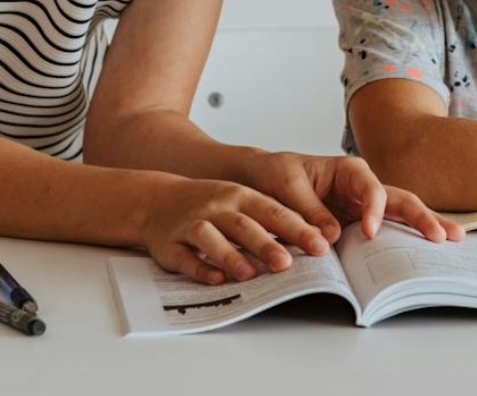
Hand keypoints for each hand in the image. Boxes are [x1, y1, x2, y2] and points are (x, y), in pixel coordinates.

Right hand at [140, 176, 334, 285]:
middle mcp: (217, 208)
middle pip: (243, 225)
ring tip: (250, 274)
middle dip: (266, 244)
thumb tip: (314, 240)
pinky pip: (185, 258)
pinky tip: (216, 279)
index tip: (320, 246)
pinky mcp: (171, 246)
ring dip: (231, 256)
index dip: (297, 228)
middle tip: (287, 263)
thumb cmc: (209, 204)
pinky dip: (200, 269)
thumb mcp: (240, 200)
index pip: (273, 211)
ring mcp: (192, 225)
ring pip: (211, 238)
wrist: (156, 200)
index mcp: (239, 196)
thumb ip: (270, 219)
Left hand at [242, 151, 465, 245]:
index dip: (374, 210)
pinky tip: (431, 246)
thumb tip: (332, 238)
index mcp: (347, 170)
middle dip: (422, 217)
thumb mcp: (287, 188)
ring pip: (402, 214)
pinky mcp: (361, 223)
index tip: (370, 232)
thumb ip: (309, 211)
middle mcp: (363, 187)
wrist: (265, 178)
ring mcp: (365, 206)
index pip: (370, 189)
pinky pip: (389, 230)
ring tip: (456, 238)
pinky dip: (409, 238)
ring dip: (427, 225)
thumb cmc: (277, 175)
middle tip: (443, 236)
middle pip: (399, 199)